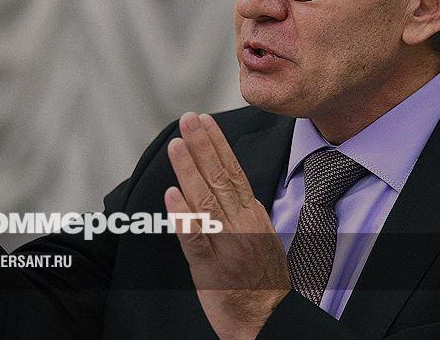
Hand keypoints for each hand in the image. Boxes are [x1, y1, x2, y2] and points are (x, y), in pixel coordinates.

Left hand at [165, 112, 290, 339]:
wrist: (267, 320)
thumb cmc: (262, 280)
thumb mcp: (260, 236)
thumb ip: (243, 210)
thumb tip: (229, 184)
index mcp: (252, 215)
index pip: (233, 171)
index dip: (217, 144)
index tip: (204, 121)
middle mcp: (242, 225)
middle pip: (220, 178)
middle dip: (202, 145)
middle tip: (187, 119)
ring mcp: (227, 245)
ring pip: (206, 201)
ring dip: (190, 170)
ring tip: (176, 145)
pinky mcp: (211, 268)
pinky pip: (196, 239)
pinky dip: (184, 216)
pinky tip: (172, 195)